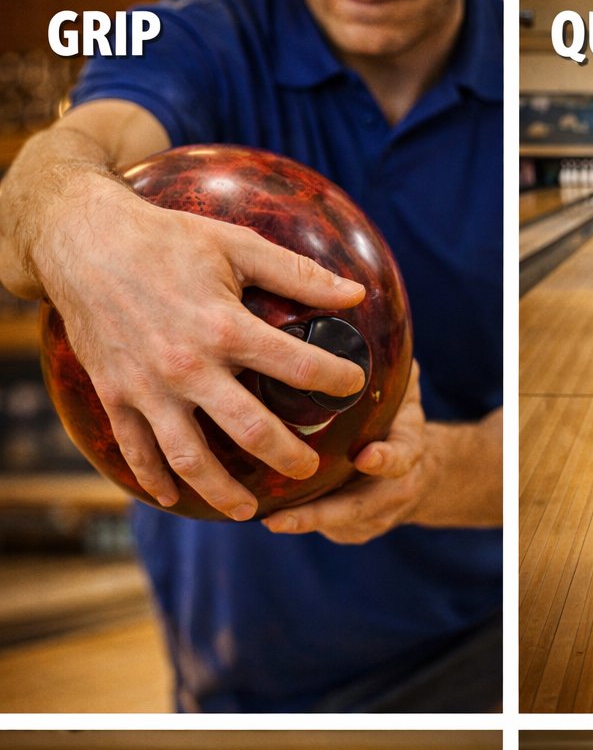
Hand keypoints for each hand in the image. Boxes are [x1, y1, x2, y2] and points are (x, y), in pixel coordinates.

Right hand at [35, 175, 367, 519]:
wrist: (80, 239)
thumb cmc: (164, 238)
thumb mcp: (234, 244)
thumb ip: (297, 274)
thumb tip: (355, 293)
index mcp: (225, 327)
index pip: (298, 368)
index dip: (335, 380)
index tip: (354, 387)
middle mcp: (189, 366)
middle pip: (251, 431)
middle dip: (288, 458)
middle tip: (310, 471)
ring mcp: (149, 387)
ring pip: (191, 458)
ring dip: (223, 491)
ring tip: (249, 510)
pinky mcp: (116, 395)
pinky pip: (136, 450)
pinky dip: (153, 480)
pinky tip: (173, 498)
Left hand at [263, 361, 427, 541]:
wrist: (420, 468)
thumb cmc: (399, 416)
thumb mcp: (403, 386)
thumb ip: (386, 362)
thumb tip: (352, 306)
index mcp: (407, 450)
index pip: (400, 457)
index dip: (385, 459)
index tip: (366, 456)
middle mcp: (393, 489)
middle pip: (357, 508)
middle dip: (319, 514)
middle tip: (281, 517)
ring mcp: (374, 515)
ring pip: (337, 523)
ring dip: (302, 521)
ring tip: (268, 520)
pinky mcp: (353, 530)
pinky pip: (326, 527)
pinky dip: (300, 522)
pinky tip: (265, 516)